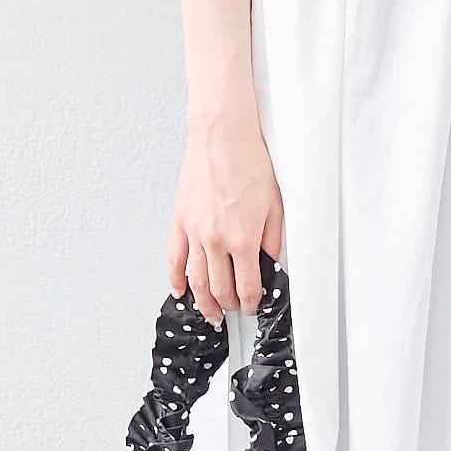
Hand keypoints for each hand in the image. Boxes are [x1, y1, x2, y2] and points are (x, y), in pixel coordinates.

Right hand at [167, 99, 283, 325]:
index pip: (248, 286)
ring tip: (210, 313)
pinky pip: (175, 259)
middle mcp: (217, 240)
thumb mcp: (275, 204)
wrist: (223, 138)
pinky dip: (176, 279)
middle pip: (220, 288)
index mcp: (244, 238)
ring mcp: (195, 232)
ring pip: (196, 280)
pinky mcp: (180, 221)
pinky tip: (180, 291)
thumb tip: (271, 262)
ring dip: (204, 302)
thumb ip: (272, 239)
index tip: (253, 307)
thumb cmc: (250, 163)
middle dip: (229, 305)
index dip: (251, 303)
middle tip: (234, 311)